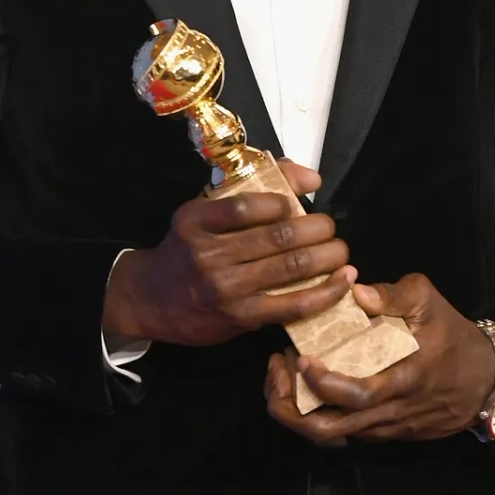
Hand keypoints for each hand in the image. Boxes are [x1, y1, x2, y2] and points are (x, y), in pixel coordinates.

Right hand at [103, 160, 354, 347]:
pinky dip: (324, 292)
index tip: (296, 205)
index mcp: (196, 220)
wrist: (152, 299)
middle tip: (330, 227)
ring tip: (340, 250)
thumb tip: (311, 178)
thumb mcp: (204, 213)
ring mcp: (225, 288)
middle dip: (317, 229)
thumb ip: (252, 188)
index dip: (282, 202)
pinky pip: (292, 304)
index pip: (246, 204)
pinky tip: (342, 282)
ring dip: (327, 257)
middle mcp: (208, 253)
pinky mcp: (241, 316)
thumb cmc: (187, 250)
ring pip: (290, 268)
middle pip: (277, 237)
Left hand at [263, 272, 494, 442]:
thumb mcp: (430, 303)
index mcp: (403, 380)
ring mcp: (385, 428)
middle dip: (289, 406)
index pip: (355, 396)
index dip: (321, 383)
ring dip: (298, 409)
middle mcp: (389, 413)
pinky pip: (345, 430)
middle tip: (276, 369)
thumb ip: (393, 295)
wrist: (488, 381)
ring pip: (331, 435)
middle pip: (327, 430)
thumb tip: (355, 291)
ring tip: (283, 374)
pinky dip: (318, 411)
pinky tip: (308, 383)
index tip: (301, 357)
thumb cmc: (454, 337)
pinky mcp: (385, 434)